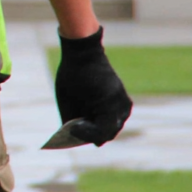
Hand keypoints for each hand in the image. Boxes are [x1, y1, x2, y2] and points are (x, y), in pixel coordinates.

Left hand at [54, 27, 132, 145]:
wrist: (85, 53)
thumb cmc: (73, 75)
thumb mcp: (66, 100)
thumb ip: (71, 121)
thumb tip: (73, 137)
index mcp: (109, 105)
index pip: (101, 133)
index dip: (84, 135)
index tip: (70, 128)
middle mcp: (122, 107)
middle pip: (107, 133)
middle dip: (89, 134)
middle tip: (73, 129)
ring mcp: (125, 104)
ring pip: (112, 127)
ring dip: (96, 128)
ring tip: (80, 121)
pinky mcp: (124, 101)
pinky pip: (114, 118)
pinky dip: (102, 120)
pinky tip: (88, 115)